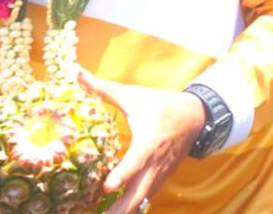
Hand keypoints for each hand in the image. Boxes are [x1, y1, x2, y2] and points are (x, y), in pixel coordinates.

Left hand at [79, 70, 205, 213]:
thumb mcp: (134, 96)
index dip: (122, 174)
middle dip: (120, 209)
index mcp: (150, 139)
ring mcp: (159, 173)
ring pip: (142, 199)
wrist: (194, 117)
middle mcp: (156, 161)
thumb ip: (104, 90)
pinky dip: (132, 207)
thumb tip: (78, 73)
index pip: (136, 160)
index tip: (106, 188)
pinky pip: (145, 197)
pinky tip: (115, 213)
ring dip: (124, 211)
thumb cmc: (160, 105)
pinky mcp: (160, 178)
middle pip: (139, 192)